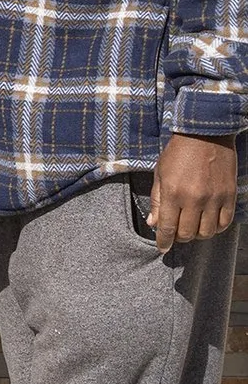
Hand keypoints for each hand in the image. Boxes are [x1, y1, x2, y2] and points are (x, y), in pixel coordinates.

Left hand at [150, 132, 238, 252]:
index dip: (164, 241)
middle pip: (188, 233)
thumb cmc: (178, 153)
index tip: (162, 248)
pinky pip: (224, 222)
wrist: (205, 135)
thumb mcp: (160, 174)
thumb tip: (153, 223)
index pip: (168, 227)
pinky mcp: (229, 196)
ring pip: (207, 232)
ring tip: (191, 228)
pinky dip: (216, 228)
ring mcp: (214, 199)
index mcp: (173, 193)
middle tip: (176, 233)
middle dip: (179, 238)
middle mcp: (195, 199)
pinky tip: (208, 223)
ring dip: (197, 235)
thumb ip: (158, 201)